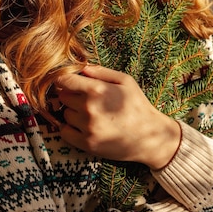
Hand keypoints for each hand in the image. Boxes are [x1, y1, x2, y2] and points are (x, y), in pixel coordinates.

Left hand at [55, 65, 180, 169]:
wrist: (149, 136)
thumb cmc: (138, 106)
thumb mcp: (125, 81)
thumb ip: (101, 71)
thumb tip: (81, 67)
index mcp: (97, 90)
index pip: (64, 81)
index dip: (64, 80)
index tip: (68, 82)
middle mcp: (89, 108)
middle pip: (62, 96)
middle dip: (71, 95)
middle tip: (85, 99)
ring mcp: (87, 127)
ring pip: (65, 114)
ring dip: (72, 112)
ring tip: (90, 114)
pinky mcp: (87, 144)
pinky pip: (64, 132)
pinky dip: (70, 128)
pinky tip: (83, 126)